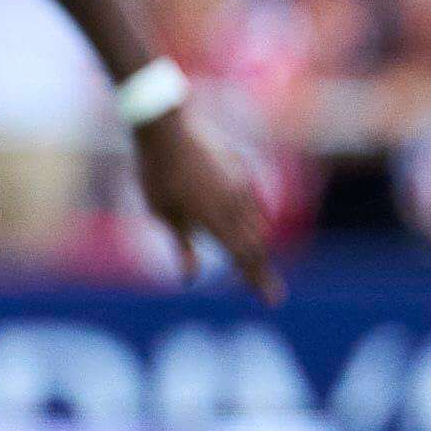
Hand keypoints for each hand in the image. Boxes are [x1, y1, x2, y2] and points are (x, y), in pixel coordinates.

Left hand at [133, 102, 282, 302]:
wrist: (167, 129)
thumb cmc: (157, 174)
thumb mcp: (163, 215)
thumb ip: (182, 248)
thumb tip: (190, 279)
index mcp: (216, 220)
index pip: (245, 258)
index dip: (259, 280)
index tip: (273, 301)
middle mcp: (236, 204)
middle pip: (256, 244)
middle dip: (260, 268)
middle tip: (265, 289)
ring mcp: (242, 185)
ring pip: (258, 223)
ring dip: (257, 246)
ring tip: (255, 264)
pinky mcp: (241, 170)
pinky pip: (255, 202)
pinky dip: (255, 221)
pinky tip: (250, 228)